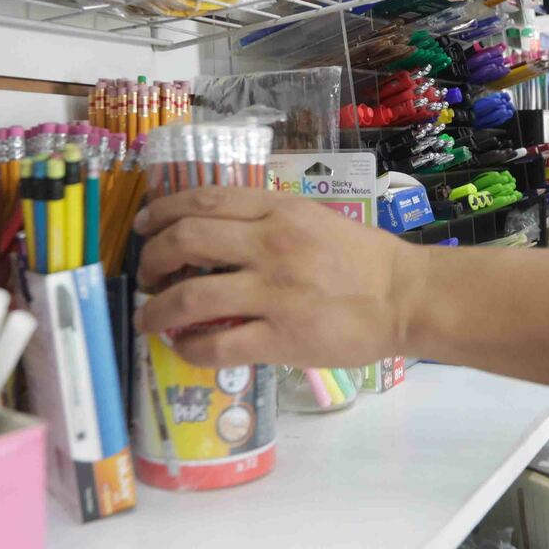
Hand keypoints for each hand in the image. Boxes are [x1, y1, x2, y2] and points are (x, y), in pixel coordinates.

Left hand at [134, 186, 414, 369]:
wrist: (405, 298)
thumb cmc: (362, 259)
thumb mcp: (313, 218)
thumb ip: (266, 219)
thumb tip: (212, 230)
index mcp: (279, 211)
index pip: (204, 201)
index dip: (162, 212)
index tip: (144, 226)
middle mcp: (271, 246)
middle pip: (187, 240)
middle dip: (153, 259)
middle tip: (147, 275)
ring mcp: (275, 294)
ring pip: (192, 296)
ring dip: (157, 310)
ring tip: (149, 318)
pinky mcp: (282, 338)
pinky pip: (219, 345)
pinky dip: (191, 348)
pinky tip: (184, 347)